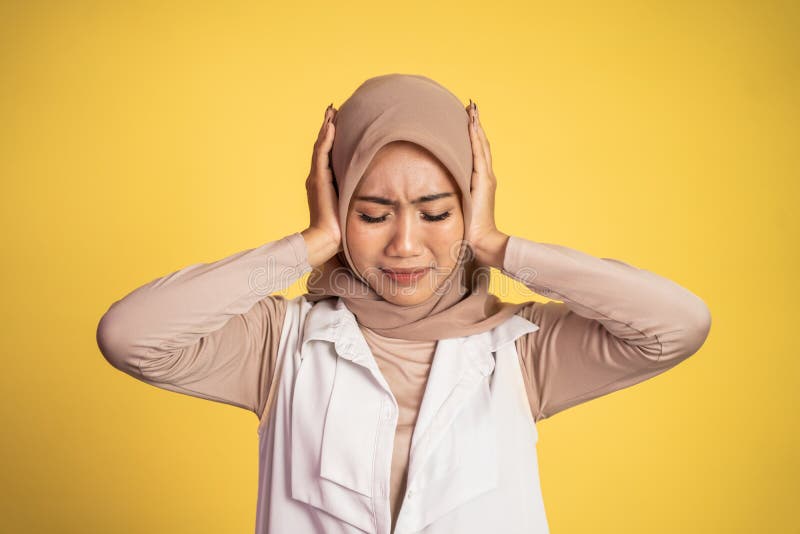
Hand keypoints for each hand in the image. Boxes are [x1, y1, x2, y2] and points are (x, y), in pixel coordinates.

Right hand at [302, 104, 342, 267]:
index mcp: (324, 183)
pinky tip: (331, 125)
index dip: (332, 139)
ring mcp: (315, 178)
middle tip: (332, 111)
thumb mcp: (350, 206)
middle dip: (328, 129)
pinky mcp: (318, 179)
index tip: (338, 124)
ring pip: (320, 146)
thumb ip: (356, 196)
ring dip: (326, 128)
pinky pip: (321, 153)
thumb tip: (373, 192)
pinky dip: (326, 138)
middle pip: (322, 147)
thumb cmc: (341, 228)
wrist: (328, 239)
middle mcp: (317, 178)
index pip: (328, 155)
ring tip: (331, 112)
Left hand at [465, 101, 509, 267]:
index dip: (472, 135)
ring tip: (471, 109)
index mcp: (479, 181)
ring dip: (476, 126)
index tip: (465, 118)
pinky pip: (478, 154)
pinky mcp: (483, 180)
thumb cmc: (467, 229)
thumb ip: (450, 195)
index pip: (475, 152)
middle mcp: (486, 176)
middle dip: (475, 124)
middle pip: (480, 144)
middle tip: (470, 106)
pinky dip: (475, 137)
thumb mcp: (456, 206)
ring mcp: (486, 177)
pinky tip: (470, 124)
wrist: (481, 240)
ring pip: (481, 145)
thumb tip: (431, 189)